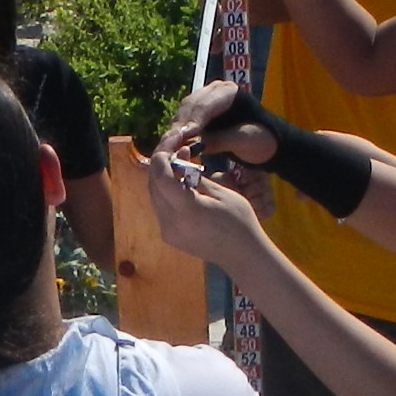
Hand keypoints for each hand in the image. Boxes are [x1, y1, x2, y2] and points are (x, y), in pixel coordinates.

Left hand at [145, 149, 269, 264]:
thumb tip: (178, 160)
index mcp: (186, 211)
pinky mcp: (169, 236)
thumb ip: (195, 176)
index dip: (163, 154)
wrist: (243, 256)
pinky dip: (166, 189)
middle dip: (161, 161)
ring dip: (163, 174)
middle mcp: (170, 223)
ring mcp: (167, 232)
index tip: (173, 140)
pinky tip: (180, 179)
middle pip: (153, 184)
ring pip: (154, 194)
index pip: (161, 176)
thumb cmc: (240, 222)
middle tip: (177, 144)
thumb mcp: (221, 192)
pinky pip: (161, 206)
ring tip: (180, 158)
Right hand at [160, 78, 277, 167]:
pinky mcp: (200, 115)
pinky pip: (184, 122)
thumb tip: (193, 144)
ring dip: (177, 131)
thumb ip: (219, 140)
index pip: (205, 104)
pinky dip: (179, 135)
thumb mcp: (243, 141)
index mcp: (229, 92)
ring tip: (171, 148)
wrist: (268, 144)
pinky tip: (174, 147)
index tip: (185, 136)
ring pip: (183, 114)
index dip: (193, 120)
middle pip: (190, 106)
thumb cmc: (262, 140)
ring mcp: (205, 102)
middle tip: (172, 144)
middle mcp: (214, 92)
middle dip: (181, 126)